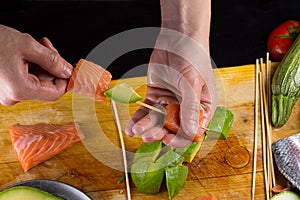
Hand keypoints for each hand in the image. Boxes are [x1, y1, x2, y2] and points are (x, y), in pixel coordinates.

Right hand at [0, 25, 72, 105]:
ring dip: (41, 62)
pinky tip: (26, 52)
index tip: (67, 66)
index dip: (65, 79)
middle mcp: (13, 96)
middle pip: (46, 84)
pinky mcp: (5, 87)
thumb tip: (67, 70)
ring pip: (37, 79)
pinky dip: (31, 65)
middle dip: (51, 64)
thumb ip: (52, 60)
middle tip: (47, 46)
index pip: (56, 92)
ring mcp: (8, 93)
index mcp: (20, 90)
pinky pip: (26, 78)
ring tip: (34, 45)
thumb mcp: (27, 46)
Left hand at [126, 29, 217, 147]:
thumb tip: (192, 133)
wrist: (177, 38)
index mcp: (202, 108)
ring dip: (147, 128)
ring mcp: (170, 103)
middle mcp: (186, 108)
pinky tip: (131, 128)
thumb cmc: (192, 57)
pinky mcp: (156, 97)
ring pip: (158, 122)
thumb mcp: (193, 84)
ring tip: (137, 132)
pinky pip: (147, 112)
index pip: (192, 131)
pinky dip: (139, 120)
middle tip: (149, 136)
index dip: (180, 139)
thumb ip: (190, 108)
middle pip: (173, 129)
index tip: (168, 140)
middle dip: (160, 134)